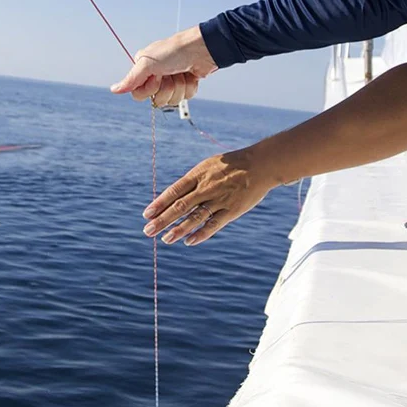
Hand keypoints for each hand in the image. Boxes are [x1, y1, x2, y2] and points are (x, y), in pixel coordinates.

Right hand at [110, 25, 216, 105]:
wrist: (201, 49)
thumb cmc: (173, 51)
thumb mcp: (147, 63)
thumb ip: (131, 79)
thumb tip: (113, 90)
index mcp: (142, 70)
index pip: (138, 94)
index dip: (149, 89)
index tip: (157, 76)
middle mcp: (155, 77)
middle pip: (156, 100)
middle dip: (167, 88)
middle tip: (171, 73)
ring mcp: (171, 81)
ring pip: (172, 100)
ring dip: (179, 87)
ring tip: (182, 72)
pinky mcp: (185, 84)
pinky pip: (186, 97)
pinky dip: (190, 86)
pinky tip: (191, 75)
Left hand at [141, 149, 275, 245]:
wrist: (260, 164)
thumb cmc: (231, 164)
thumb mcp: (208, 166)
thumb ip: (193, 181)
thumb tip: (175, 195)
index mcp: (197, 175)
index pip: (173, 191)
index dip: (159, 203)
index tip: (146, 214)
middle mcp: (205, 188)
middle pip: (180, 206)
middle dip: (162, 219)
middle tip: (148, 231)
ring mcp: (219, 200)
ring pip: (195, 217)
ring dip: (178, 229)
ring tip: (165, 239)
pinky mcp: (232, 210)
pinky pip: (214, 224)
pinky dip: (201, 234)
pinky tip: (189, 241)